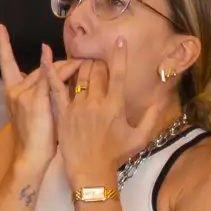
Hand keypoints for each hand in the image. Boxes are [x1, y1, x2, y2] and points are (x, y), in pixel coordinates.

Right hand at [0, 25, 77, 172]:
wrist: (30, 157)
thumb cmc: (36, 140)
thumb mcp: (34, 114)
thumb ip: (40, 96)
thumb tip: (56, 86)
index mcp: (11, 92)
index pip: (5, 63)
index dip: (2, 44)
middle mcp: (15, 89)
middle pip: (41, 68)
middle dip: (60, 63)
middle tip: (81, 60)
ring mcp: (23, 94)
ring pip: (48, 72)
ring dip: (68, 66)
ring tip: (85, 62)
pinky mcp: (35, 100)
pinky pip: (49, 79)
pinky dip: (58, 68)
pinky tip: (69, 61)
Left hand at [47, 38, 168, 189]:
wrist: (90, 171)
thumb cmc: (116, 155)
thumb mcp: (141, 137)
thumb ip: (153, 115)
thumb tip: (165, 97)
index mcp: (116, 106)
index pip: (119, 75)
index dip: (119, 56)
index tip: (119, 40)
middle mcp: (96, 102)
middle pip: (97, 72)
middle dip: (99, 61)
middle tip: (99, 57)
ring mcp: (77, 106)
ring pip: (79, 76)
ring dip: (82, 65)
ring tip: (84, 58)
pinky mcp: (63, 112)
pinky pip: (55, 88)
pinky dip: (49, 71)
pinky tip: (45, 56)